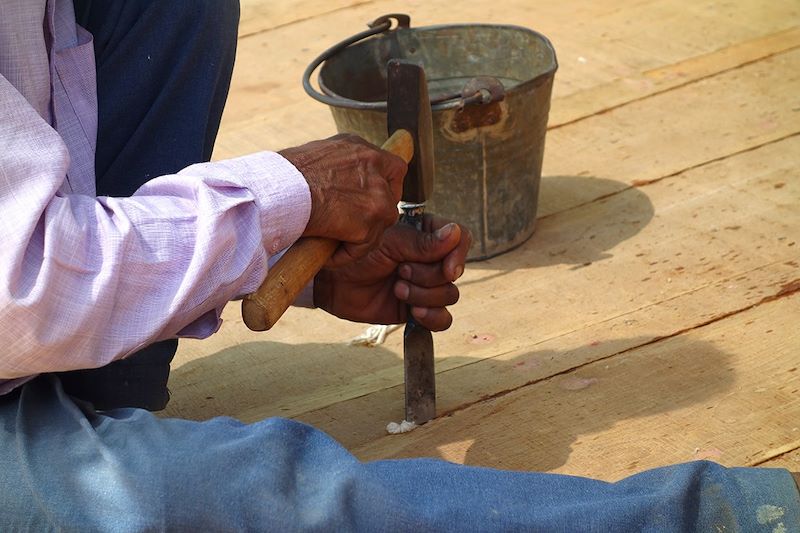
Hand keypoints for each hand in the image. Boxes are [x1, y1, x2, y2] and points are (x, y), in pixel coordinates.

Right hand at [279, 134, 406, 267]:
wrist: (277, 193)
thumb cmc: (283, 178)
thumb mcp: (318, 157)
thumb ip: (340, 167)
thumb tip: (341, 181)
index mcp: (360, 148)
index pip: (392, 166)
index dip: (386, 186)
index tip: (372, 199)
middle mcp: (374, 165)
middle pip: (392, 196)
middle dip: (377, 213)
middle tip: (356, 225)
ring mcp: (376, 193)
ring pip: (380, 225)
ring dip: (360, 238)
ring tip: (333, 243)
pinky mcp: (370, 220)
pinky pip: (363, 246)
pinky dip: (346, 254)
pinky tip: (328, 254)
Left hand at [314, 215, 471, 330]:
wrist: (333, 281)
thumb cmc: (357, 254)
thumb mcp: (389, 243)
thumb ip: (423, 243)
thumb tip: (456, 233)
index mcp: (427, 235)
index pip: (460, 239)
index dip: (458, 255)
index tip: (448, 269)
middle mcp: (430, 260)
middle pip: (453, 272)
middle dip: (428, 276)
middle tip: (400, 271)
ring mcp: (425, 286)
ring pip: (449, 295)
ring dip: (424, 295)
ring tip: (397, 289)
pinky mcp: (417, 310)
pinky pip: (442, 319)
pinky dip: (433, 317)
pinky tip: (414, 311)